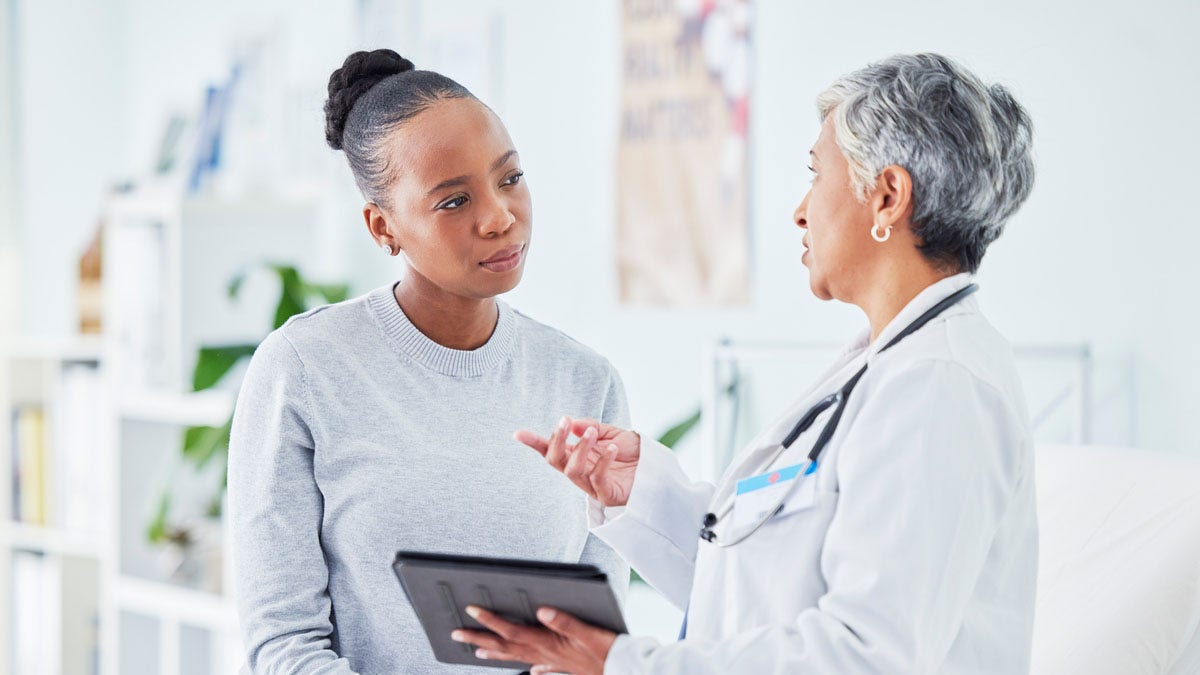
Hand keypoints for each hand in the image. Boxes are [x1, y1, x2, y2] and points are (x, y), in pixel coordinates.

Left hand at [451, 605, 615, 674]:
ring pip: (518, 657)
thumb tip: (541, 610)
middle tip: (458, 634)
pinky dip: (532, 667)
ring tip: (478, 650)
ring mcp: (554, 662)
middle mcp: (546, 654)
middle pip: (506, 646)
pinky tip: (531, 671)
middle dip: (481, 638)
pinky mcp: (565, 666)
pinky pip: (542, 667)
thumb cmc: (609, 651)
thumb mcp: (588, 633)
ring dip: (496, 653)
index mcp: (548, 643)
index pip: (512, 631)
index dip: (490, 620)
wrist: (626, 670)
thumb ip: (564, 621)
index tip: (471, 611)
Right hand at [515, 417, 640, 506]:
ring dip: (580, 449)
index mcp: (577, 455)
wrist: (655, 468)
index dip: (534, 443)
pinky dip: (603, 461)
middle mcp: (580, 471)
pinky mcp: (606, 494)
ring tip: (592, 433)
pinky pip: (598, 478)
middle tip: (565, 422)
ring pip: (572, 471)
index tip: (518, 434)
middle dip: (556, 440)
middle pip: (555, 461)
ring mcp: (591, 485)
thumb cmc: (631, 452)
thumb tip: (574, 424)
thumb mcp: (611, 432)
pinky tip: (613, 449)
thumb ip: (591, 427)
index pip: (551, 449)